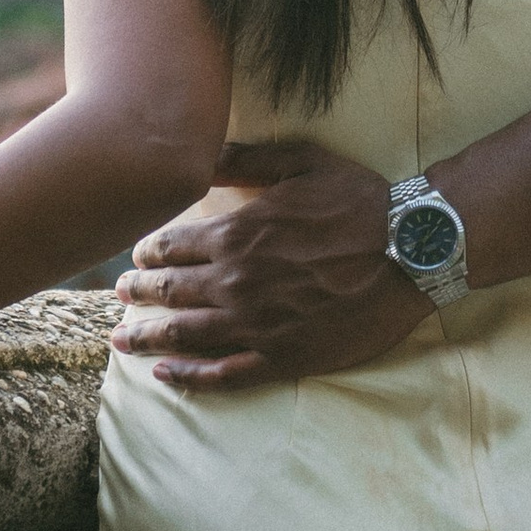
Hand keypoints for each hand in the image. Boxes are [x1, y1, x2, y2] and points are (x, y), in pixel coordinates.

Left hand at [112, 143, 421, 389]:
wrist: (411, 250)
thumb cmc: (360, 201)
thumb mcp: (304, 161)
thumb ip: (248, 159)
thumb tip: (203, 153)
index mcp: (239, 233)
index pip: (173, 246)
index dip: (149, 252)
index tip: (137, 255)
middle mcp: (237, 281)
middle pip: (169, 291)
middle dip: (138, 294)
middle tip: (118, 298)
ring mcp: (257, 324)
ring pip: (185, 335)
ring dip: (147, 338)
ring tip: (122, 341)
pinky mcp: (281, 357)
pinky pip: (222, 374)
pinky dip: (188, 378)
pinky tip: (165, 377)